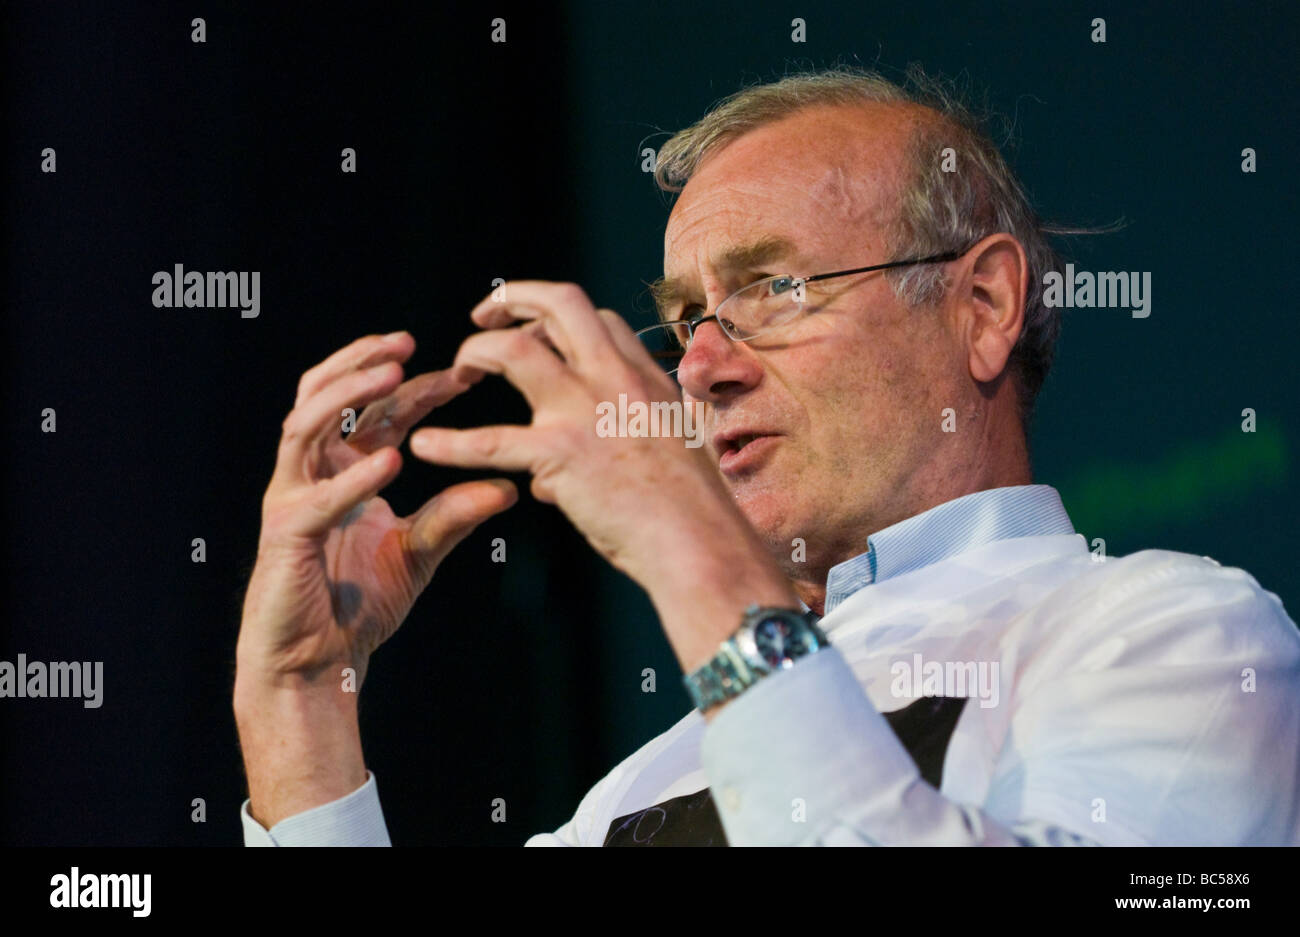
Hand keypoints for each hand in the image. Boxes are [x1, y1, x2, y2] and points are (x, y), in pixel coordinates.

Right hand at [236, 331, 516, 693]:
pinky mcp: (284, 534)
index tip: (464, 372)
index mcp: (342, 470)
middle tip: (407, 341)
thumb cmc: (358, 606)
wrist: (319, 664)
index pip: (376, 410)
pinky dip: (353, 477)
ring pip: (304, 424)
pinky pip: (317, 497)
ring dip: (348, 394)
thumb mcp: (420, 551)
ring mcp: (291, 498)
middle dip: (363, 361)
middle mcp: (310, 473)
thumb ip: (455, 516)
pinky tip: (391, 460)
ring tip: (390, 374)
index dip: (416, 384)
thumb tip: (508, 488)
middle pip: (324, 394)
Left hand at [408, 284, 796, 671]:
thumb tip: (548, 480)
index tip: (540, 336)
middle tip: (486, 316)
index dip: (560, 321)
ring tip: (457, 371)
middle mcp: (616, 380)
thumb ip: (609, 452)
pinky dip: (450, 444)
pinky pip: (491, 442)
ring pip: (515, 352)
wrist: (697, 541)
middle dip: (515, 298)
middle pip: (561, 304)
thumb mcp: (668, 455)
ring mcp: (586, 411)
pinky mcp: (561, 453)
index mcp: (645, 378)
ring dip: (477, 352)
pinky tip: (424, 446)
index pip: (599, 320)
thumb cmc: (690, 511)